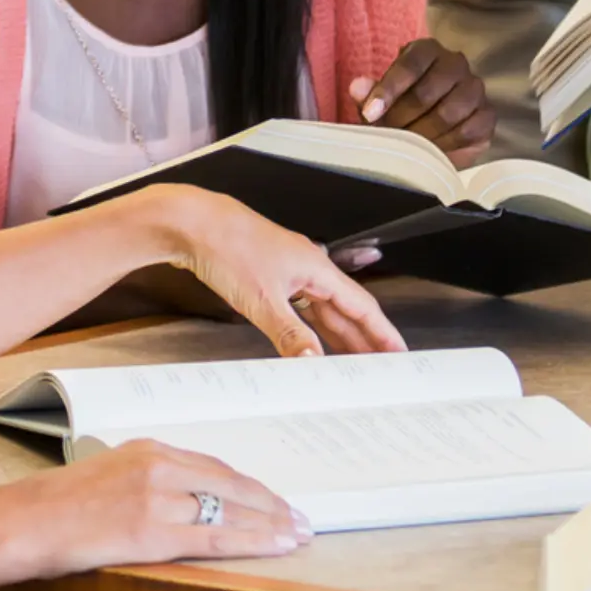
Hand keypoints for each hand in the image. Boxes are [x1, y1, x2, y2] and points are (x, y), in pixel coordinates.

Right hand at [8, 438, 310, 574]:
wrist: (21, 522)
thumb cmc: (56, 506)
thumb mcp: (110, 473)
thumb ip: (149, 479)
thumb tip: (186, 499)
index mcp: (151, 448)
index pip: (215, 467)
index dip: (251, 486)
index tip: (275, 499)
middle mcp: (160, 466)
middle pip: (231, 484)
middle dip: (271, 503)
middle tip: (301, 517)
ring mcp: (158, 497)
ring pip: (231, 510)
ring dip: (270, 524)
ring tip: (297, 534)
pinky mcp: (151, 531)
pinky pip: (215, 536)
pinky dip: (252, 541)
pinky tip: (275, 545)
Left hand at [142, 187, 404, 356]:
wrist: (192, 223)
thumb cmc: (228, 247)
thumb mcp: (262, 299)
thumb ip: (291, 334)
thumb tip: (315, 362)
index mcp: (317, 269)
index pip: (361, 306)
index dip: (382, 331)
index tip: (399, 352)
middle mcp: (308, 268)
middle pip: (345, 309)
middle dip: (365, 338)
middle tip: (380, 367)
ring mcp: (288, 271)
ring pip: (322, 309)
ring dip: (338, 335)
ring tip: (351, 362)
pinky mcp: (267, 276)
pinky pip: (300, 308)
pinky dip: (309, 328)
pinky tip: (309, 341)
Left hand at [350, 40, 493, 165]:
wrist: (435, 130)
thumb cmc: (403, 107)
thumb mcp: (382, 100)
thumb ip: (370, 94)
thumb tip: (357, 87)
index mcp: (427, 50)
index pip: (410, 64)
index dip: (388, 90)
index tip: (369, 114)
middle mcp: (455, 63)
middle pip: (427, 92)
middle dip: (402, 119)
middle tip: (387, 137)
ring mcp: (475, 88)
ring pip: (448, 113)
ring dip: (422, 135)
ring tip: (406, 147)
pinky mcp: (487, 114)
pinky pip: (467, 131)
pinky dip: (445, 145)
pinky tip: (431, 151)